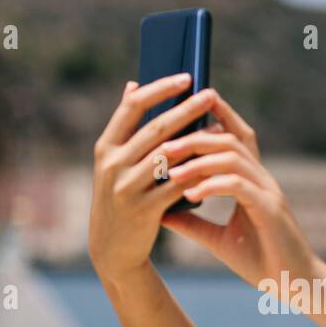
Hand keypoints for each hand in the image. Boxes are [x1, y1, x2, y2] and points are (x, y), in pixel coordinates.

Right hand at [89, 74, 216, 283]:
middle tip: (210, 93)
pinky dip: (196, 172)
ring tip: (219, 127)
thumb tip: (133, 85)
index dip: (159, 89)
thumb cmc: (120, 199)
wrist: (112, 249)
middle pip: (155, 128)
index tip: (186, 77)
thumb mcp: (114, 164)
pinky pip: (176, 185)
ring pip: (168, 155)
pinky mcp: (143, 210)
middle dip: (186, 109)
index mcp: (105, 148)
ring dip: (196, 139)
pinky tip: (215, 162)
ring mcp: (125, 188)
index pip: (131, 107)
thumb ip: (126, 129)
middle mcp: (112, 165)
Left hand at [157, 91, 325, 292]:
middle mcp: (263, 180)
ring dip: (198, 161)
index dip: (216, 116)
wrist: (297, 286)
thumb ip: (193, 224)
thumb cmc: (263, 262)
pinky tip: (190, 194)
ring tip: (171, 171)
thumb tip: (160, 212)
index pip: (236, 138)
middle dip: (195, 137)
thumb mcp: (219, 240)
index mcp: (253, 182)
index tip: (184, 108)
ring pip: (233, 158)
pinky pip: (238, 186)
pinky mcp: (271, 210)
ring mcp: (269, 192)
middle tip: (163, 146)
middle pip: (230, 139)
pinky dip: (211, 186)